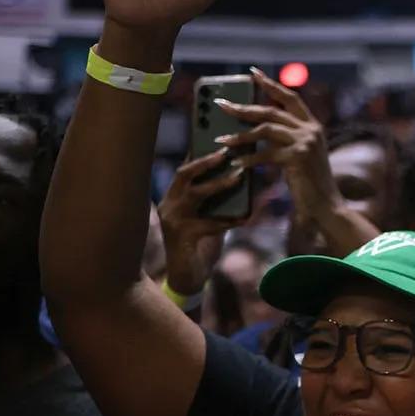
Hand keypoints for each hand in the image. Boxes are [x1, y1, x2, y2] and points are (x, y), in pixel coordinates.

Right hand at [157, 148, 242, 295]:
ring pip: (194, 194)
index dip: (200, 152)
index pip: (186, 168)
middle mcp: (169, 204)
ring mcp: (172, 220)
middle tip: (226, 152)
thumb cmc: (201, 245)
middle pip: (184, 174)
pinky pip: (207, 224)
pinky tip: (244, 219)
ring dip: (217, 184)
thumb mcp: (212, 218)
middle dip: (205, 161)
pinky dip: (227, 221)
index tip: (218, 137)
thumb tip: (245, 180)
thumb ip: (222, 201)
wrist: (188, 278)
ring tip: (238, 177)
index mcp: (175, 196)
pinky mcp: (181, 237)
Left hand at [216, 68, 337, 219]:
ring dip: (240, 134)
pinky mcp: (298, 157)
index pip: (290, 97)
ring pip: (265, 129)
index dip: (271, 84)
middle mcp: (311, 130)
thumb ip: (286, 138)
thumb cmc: (310, 184)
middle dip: (244, 107)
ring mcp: (306, 142)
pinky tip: (236, 163)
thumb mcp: (301, 154)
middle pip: (272, 110)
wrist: (327, 207)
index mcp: (313, 126)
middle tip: (222, 105)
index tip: (253, 73)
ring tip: (222, 140)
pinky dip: (248, 158)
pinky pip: (265, 153)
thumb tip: (257, 126)